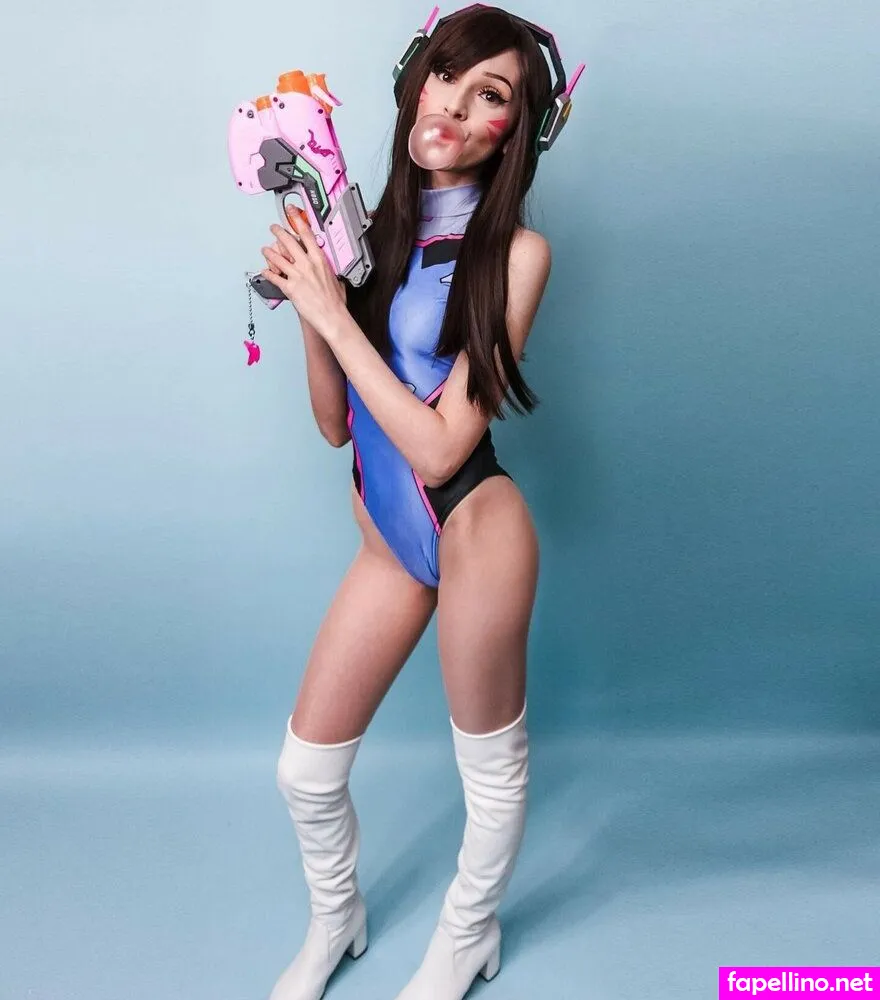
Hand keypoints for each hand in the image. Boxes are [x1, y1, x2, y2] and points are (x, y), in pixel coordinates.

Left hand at [260, 217, 347, 337]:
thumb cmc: (336, 302)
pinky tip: (264, 271)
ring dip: (269, 252)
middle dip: (278, 231)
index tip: (291, 212)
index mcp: (319, 259)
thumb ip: (329, 272)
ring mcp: (297, 276)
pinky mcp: (290, 288)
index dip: (297, 220)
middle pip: (288, 241)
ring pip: (277, 258)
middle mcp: (307, 264)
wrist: (332, 316)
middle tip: (274, 228)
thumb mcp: (337, 279)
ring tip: (265, 249)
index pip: (306, 234)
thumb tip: (329, 271)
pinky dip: (267, 273)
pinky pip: (274, 277)